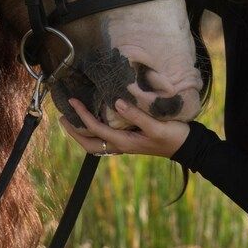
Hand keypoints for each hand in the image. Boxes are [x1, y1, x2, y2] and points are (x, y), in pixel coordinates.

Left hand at [61, 98, 190, 159]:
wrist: (186, 146)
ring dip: (81, 134)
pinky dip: (93, 132)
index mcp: (124, 142)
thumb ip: (136, 115)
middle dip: (73, 132)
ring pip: (95, 144)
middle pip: (88, 144)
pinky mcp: (129, 141)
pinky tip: (93, 121)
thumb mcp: (156, 125)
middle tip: (62, 117)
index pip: (96, 129)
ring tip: (72, 120)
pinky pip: (104, 139)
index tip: (73, 102)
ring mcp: (124, 145)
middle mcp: (120, 146)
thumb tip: (116, 102)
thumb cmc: (172, 135)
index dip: (82, 115)